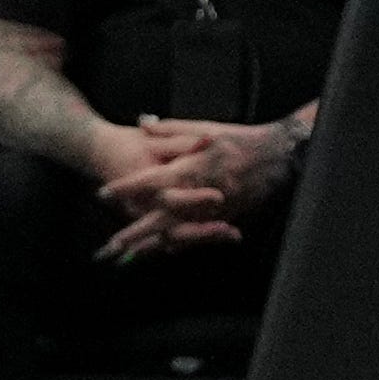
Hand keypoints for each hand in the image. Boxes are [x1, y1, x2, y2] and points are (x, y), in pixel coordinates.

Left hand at [94, 114, 301, 258]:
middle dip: (134, 233)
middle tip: (110, 245)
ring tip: (128, 256)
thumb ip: (170, 129)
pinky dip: (178, 245)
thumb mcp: (203, 127)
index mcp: (190, 168)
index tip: (103, 193)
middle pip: (159, 218)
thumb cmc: (237, 139)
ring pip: (176, 233)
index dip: (126, 188)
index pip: (151, 181)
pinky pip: (196, 237)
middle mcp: (198, 194)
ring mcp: (211, 211)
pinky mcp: (223, 219)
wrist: (275, 157)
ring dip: (151, 246)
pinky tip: (162, 252)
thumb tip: (142, 122)